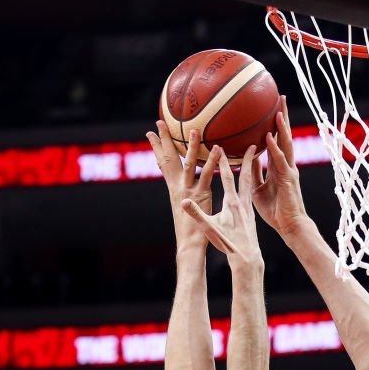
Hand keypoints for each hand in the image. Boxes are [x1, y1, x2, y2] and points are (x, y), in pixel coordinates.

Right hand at [146, 123, 218, 248]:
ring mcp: (190, 192)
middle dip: (165, 140)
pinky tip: (218, 150)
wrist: (192, 247)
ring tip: (194, 130)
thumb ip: (188, 199)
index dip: (156, 149)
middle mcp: (179, 188)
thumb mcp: (188, 212)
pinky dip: (213, 162)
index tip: (150, 133)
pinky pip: (208, 176)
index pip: (163, 165)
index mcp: (175, 190)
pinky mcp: (203, 197)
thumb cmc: (192, 234)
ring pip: (190, 165)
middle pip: (171, 160)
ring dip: (191, 147)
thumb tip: (186, 194)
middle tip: (160, 121)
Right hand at [182, 146, 262, 267]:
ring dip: (252, 169)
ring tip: (255, 157)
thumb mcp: (210, 229)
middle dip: (247, 159)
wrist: (247, 257)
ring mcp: (248, 208)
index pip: (226, 177)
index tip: (220, 145)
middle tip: (252, 144)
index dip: (222, 161)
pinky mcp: (251, 214)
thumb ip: (196, 214)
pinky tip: (249, 182)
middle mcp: (242, 202)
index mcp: (231, 203)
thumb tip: (182, 202)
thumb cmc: (228, 244)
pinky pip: (251, 192)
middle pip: (245, 175)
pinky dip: (251, 183)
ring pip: (250, 183)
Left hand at [251, 97, 307, 238]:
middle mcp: (285, 165)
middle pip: (284, 136)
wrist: (288, 227)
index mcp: (278, 166)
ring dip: (281, 127)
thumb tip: (246, 158)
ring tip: (278, 109)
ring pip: (285, 144)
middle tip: (280, 97)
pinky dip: (274, 148)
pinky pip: (279, 161)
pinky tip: (269, 137)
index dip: (275, 124)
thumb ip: (254, 172)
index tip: (271, 107)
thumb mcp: (257, 188)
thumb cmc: (274, 210)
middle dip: (282, 117)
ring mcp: (288, 171)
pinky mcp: (288, 180)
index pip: (277, 140)